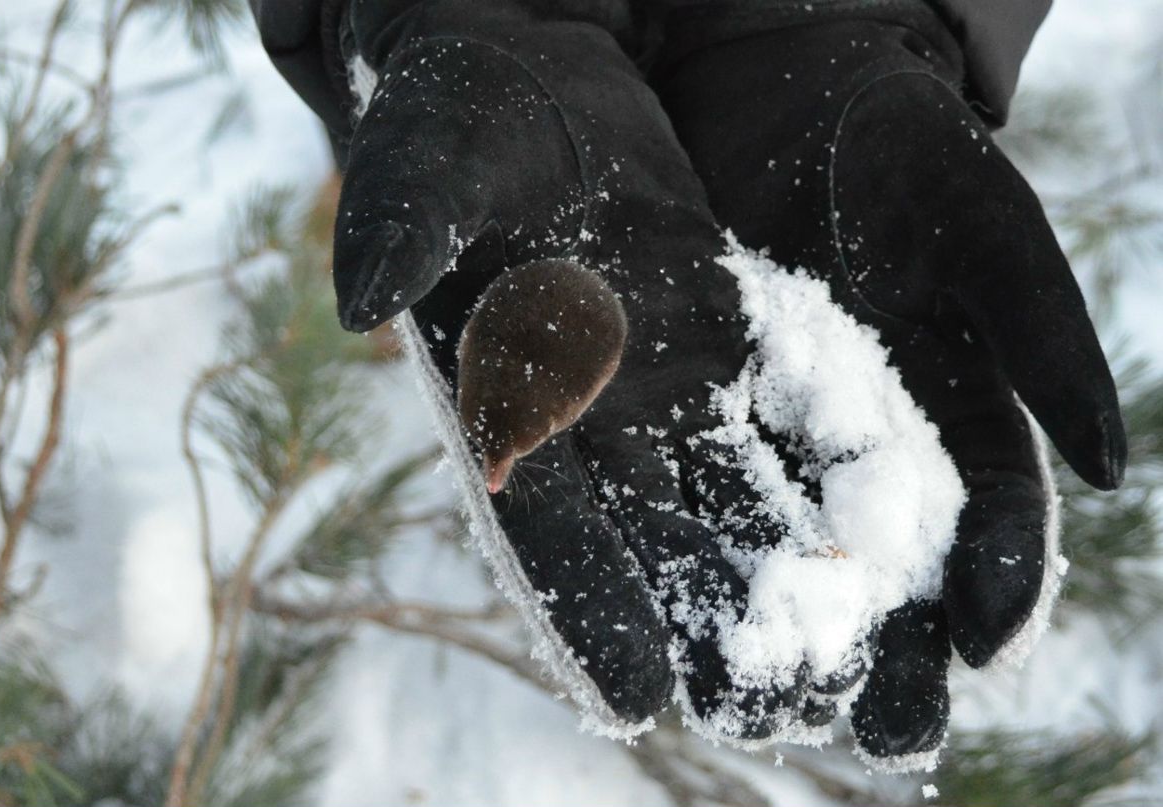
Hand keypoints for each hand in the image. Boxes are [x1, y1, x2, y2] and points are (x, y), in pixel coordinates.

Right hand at [332, 0, 836, 736]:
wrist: (534, 82)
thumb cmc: (461, 120)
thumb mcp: (431, 157)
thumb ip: (404, 221)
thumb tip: (361, 298)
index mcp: (500, 400)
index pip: (539, 519)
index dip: (584, 604)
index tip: (638, 695)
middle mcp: (584, 421)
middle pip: (651, 546)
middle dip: (710, 631)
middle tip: (778, 718)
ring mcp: (660, 391)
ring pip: (729, 508)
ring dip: (786, 585)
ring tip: (855, 672)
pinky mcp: (725, 348)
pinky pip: (782, 429)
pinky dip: (831, 485)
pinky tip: (895, 542)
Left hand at [653, 14, 1125, 758]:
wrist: (789, 89)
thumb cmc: (901, 150)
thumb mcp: (983, 229)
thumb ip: (1042, 335)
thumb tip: (1110, 473)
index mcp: (953, 407)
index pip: (985, 521)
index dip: (990, 591)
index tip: (974, 664)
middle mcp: (868, 438)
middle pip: (890, 562)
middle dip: (891, 650)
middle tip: (880, 738)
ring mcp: (778, 424)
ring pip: (789, 546)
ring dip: (788, 632)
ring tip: (766, 710)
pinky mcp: (694, 399)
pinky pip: (692, 487)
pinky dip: (690, 552)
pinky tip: (674, 613)